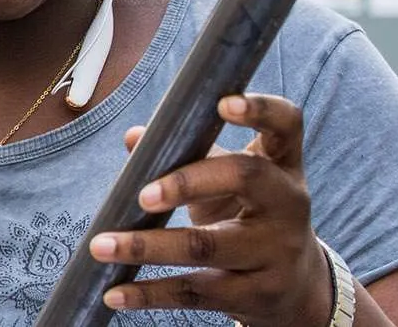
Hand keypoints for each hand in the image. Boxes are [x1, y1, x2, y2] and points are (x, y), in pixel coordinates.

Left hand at [87, 93, 332, 324]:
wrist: (297, 287)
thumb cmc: (250, 216)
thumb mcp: (231, 183)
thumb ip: (189, 156)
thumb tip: (133, 137)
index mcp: (283, 164)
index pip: (287, 124)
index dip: (261, 109)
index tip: (223, 102)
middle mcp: (288, 203)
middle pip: (246, 177)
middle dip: (189, 181)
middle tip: (142, 195)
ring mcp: (277, 252)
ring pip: (208, 246)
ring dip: (147, 246)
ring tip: (101, 246)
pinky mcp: (258, 295)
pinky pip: (196, 293)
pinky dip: (150, 293)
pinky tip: (114, 293)